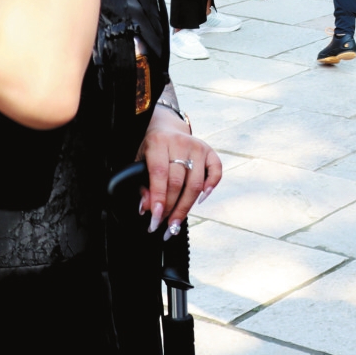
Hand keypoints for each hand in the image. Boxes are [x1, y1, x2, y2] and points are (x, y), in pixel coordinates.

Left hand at [138, 105, 222, 235]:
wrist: (167, 127)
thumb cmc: (151, 149)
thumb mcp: (139, 161)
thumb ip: (141, 184)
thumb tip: (146, 207)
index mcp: (158, 142)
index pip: (159, 174)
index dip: (158, 198)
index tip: (155, 218)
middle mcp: (180, 143)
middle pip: (178, 182)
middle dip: (171, 208)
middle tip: (163, 227)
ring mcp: (198, 146)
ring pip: (195, 183)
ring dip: (186, 207)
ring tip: (176, 223)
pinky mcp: (210, 151)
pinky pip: (216, 172)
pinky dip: (210, 187)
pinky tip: (200, 201)